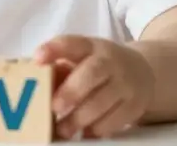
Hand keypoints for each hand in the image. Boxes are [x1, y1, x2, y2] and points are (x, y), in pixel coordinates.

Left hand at [34, 35, 155, 138]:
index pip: (72, 43)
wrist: (143, 73)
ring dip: (80, 118)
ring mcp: (125, 83)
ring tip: (63, 130)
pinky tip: (85, 133)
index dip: (54, 49)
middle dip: (71, 92)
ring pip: (103, 101)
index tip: (37, 59)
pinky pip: (115, 120)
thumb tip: (33, 84)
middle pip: (92, 73)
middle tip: (54, 107)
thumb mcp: (83, 58)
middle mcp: (110, 61)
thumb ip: (60, 67)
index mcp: (91, 46)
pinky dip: (97, 129)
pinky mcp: (134, 105)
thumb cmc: (99, 66)